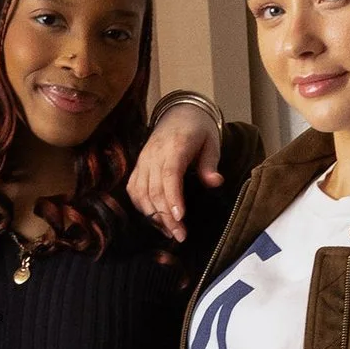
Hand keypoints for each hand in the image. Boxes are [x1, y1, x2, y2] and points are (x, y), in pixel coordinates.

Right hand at [125, 100, 222, 239]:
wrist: (178, 113)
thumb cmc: (198, 130)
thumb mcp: (212, 142)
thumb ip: (211, 164)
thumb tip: (216, 182)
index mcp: (175, 147)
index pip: (169, 175)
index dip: (172, 198)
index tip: (179, 218)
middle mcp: (154, 155)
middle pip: (154, 190)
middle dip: (166, 216)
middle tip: (180, 236)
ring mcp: (143, 161)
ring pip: (141, 193)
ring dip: (153, 216)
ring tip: (170, 232)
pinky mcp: (138, 167)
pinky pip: (134, 190)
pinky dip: (142, 207)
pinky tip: (156, 220)